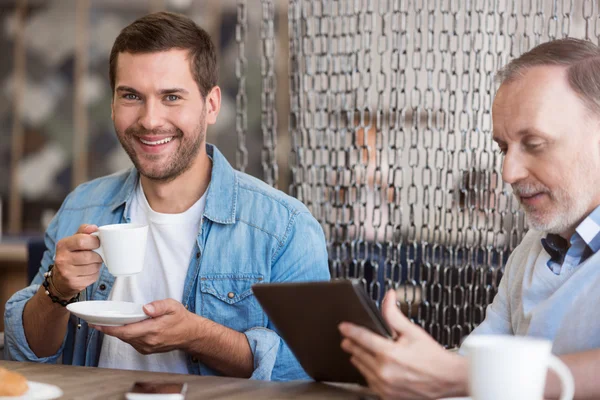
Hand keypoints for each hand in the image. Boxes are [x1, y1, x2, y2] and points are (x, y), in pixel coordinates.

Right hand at [52, 224, 102, 298]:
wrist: (60, 279)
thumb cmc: (71, 255)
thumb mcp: (74, 240)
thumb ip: (84, 231)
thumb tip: (94, 228)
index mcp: (63, 245)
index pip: (82, 241)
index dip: (94, 241)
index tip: (97, 243)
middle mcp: (62, 259)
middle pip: (90, 256)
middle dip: (97, 255)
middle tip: (97, 254)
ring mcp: (67, 273)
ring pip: (93, 267)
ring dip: (97, 265)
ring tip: (92, 263)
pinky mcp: (74, 284)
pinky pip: (93, 277)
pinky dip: (95, 274)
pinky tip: (88, 271)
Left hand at [91, 299, 197, 354]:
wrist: (190, 334)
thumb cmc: (181, 319)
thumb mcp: (172, 306)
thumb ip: (158, 306)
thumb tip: (145, 308)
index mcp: (153, 330)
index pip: (126, 331)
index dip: (110, 329)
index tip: (98, 325)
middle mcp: (148, 341)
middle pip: (123, 336)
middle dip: (109, 329)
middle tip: (96, 322)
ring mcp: (147, 347)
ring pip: (126, 340)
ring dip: (117, 332)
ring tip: (107, 323)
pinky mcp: (147, 349)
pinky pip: (131, 342)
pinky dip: (126, 335)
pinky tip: (124, 328)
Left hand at [339, 290, 467, 399]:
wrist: (448, 380)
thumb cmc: (433, 356)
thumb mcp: (413, 331)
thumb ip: (394, 314)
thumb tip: (388, 296)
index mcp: (389, 353)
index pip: (362, 338)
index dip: (350, 331)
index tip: (343, 327)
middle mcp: (384, 371)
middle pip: (358, 354)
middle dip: (352, 344)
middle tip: (347, 339)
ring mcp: (385, 386)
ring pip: (361, 369)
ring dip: (358, 359)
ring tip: (357, 351)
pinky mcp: (388, 396)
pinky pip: (370, 383)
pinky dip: (368, 373)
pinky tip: (370, 367)